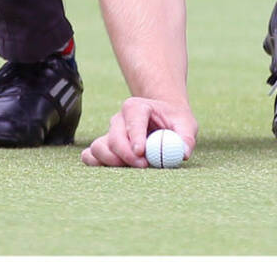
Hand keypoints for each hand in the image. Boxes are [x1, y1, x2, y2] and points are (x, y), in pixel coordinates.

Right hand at [80, 97, 197, 167]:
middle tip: (143, 166)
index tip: (141, 152)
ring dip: (111, 161)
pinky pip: (91, 155)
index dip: (135, 136)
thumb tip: (183, 154)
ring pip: (99, 146)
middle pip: (115, 136)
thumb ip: (186, 138)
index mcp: (138, 107)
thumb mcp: (186, 124)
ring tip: (130, 169)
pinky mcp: (104, 146)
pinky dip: (95, 163)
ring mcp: (110, 132)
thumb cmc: (174, 121)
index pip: (133, 118)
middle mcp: (120, 118)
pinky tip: (108, 169)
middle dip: (126, 154)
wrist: (162, 118)